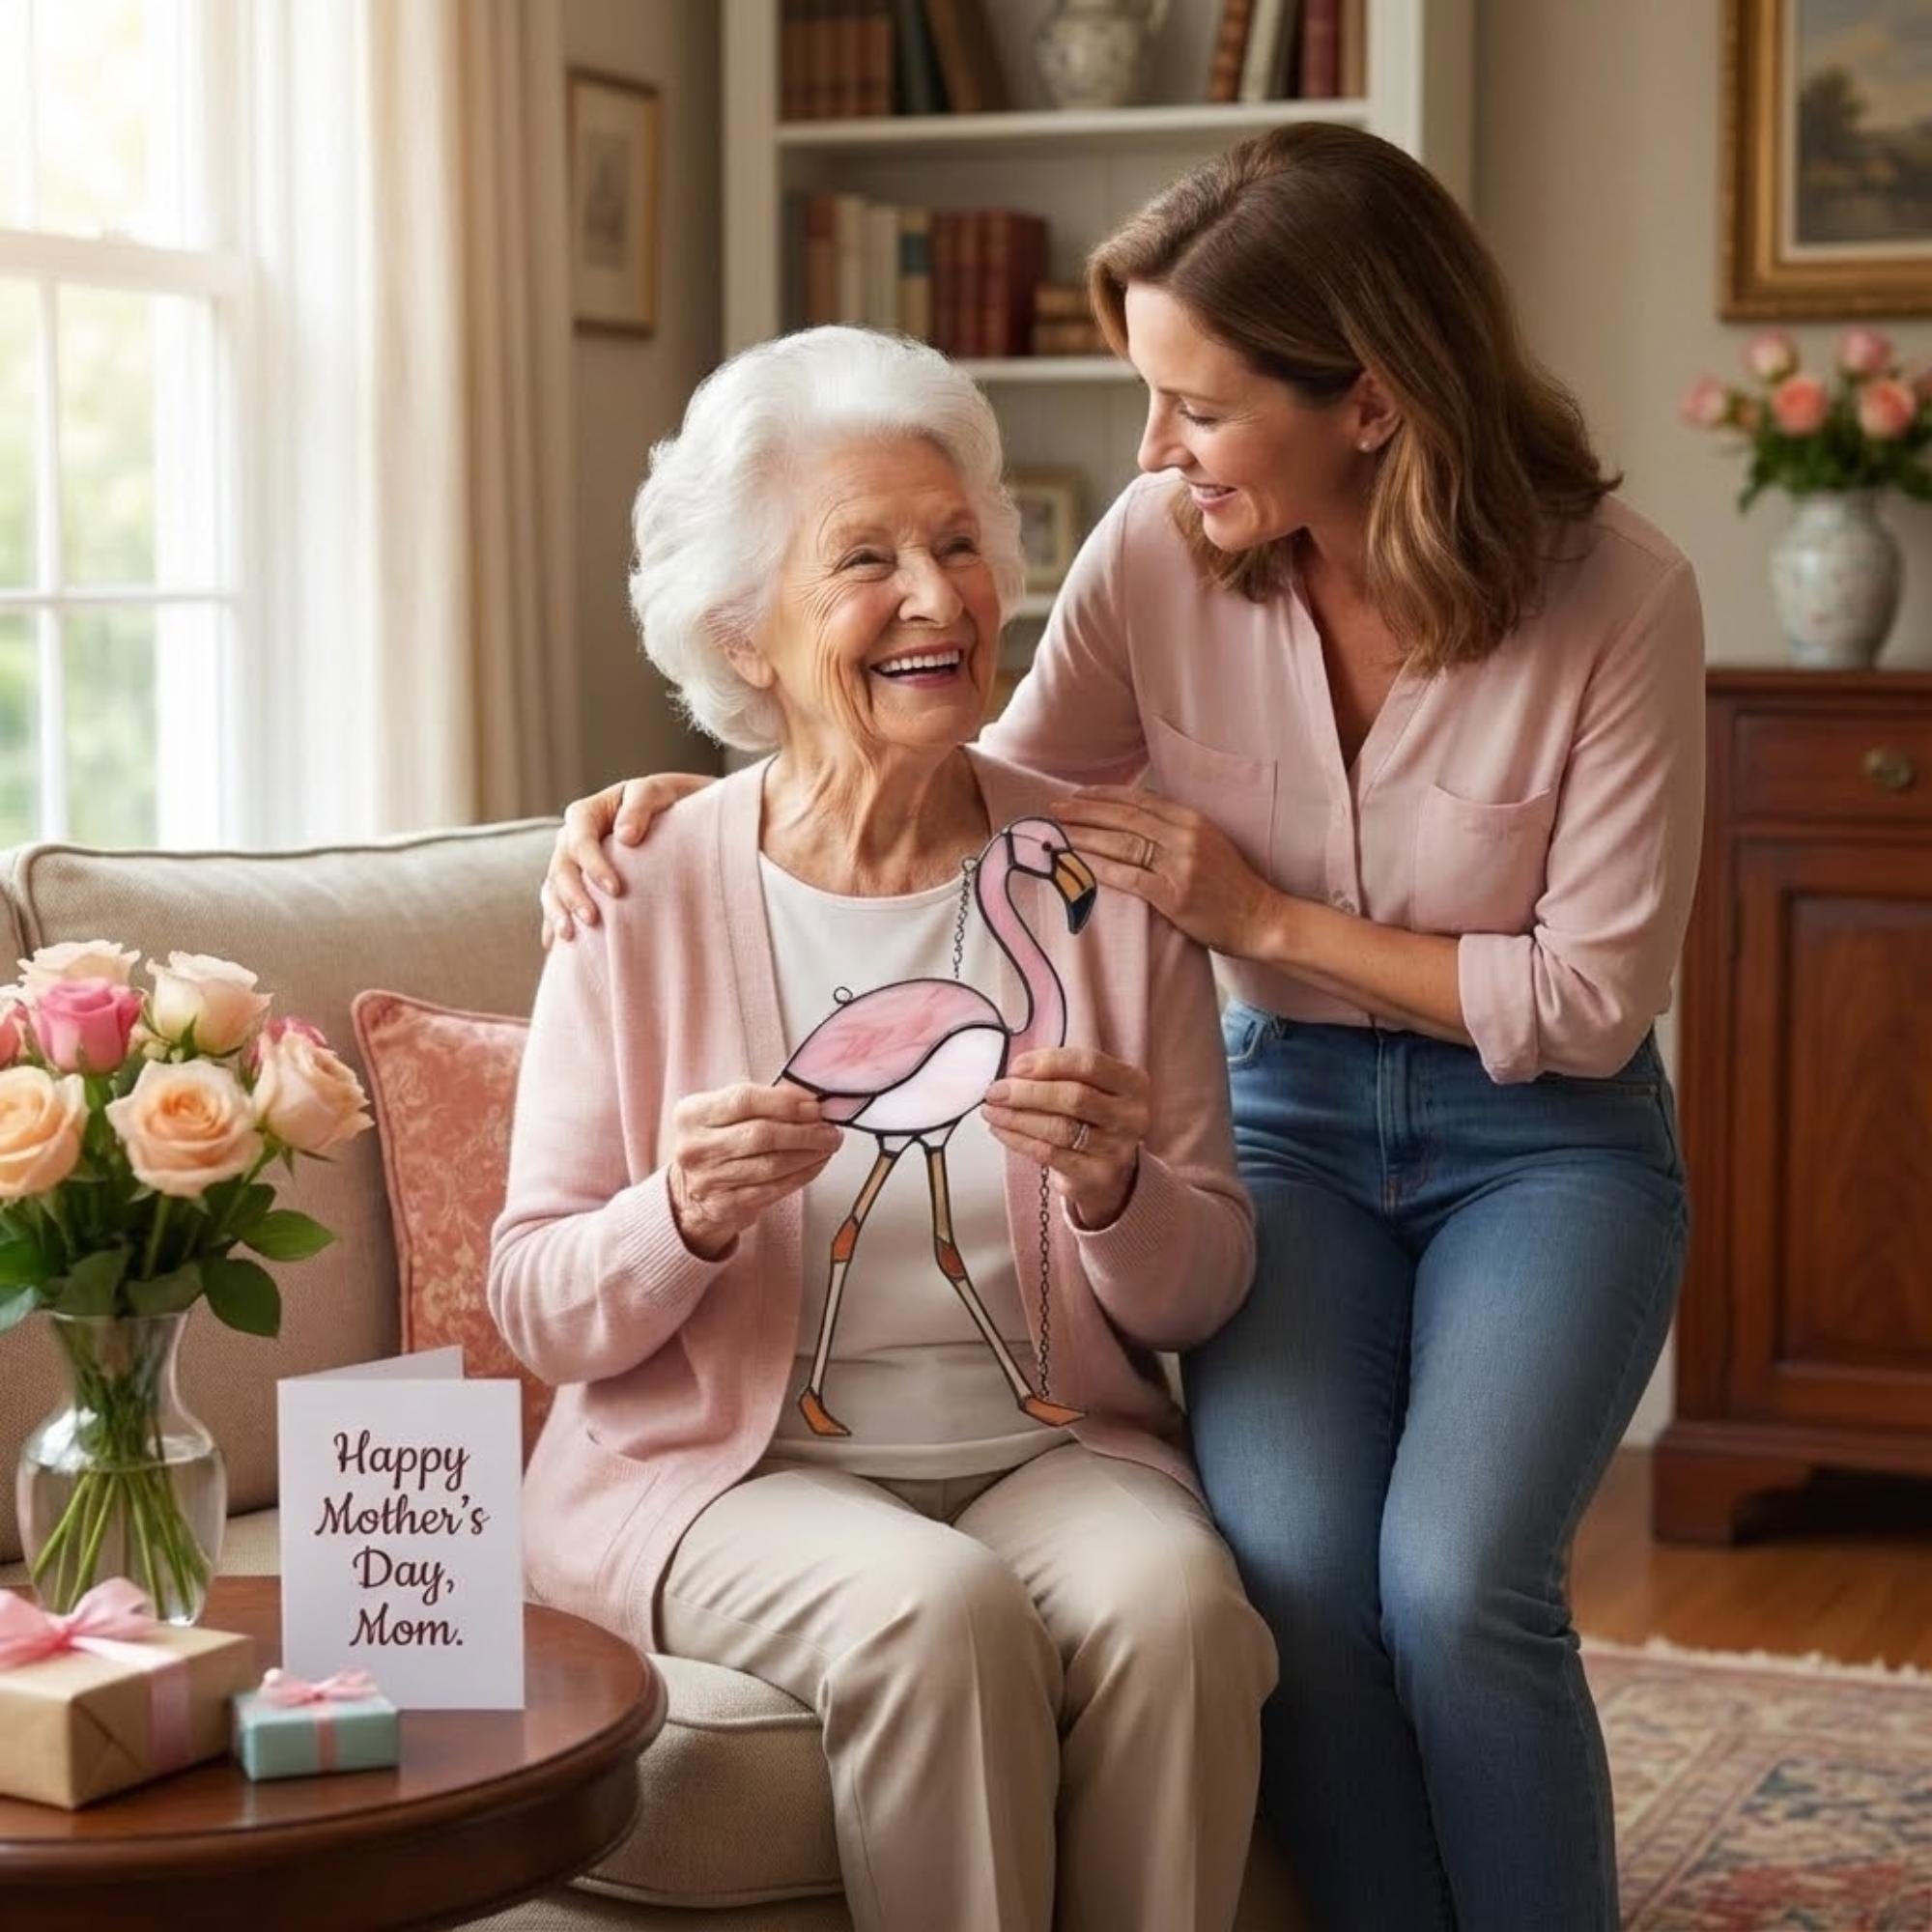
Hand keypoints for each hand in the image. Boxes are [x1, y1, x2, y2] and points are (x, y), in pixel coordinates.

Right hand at [540, 772, 716, 945]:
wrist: (673, 813)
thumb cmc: (666, 800)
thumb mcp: (658, 792)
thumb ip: (640, 806)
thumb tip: (625, 836)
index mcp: (587, 814)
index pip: (579, 839)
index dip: (593, 864)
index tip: (616, 889)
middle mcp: (571, 839)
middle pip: (560, 868)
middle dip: (573, 894)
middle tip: (592, 919)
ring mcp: (569, 863)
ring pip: (552, 888)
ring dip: (557, 912)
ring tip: (569, 937)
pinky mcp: (576, 884)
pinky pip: (556, 902)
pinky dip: (553, 921)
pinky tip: (555, 946)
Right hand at [667, 1082, 842, 1260]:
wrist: (690, 1195)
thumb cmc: (717, 1143)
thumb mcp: (725, 1114)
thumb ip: (762, 1102)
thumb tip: (809, 1100)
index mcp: (692, 1114)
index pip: (745, 1100)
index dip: (785, 1102)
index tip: (813, 1106)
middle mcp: (696, 1147)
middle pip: (761, 1135)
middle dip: (804, 1131)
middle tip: (830, 1129)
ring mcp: (709, 1179)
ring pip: (772, 1164)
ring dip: (809, 1153)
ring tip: (828, 1144)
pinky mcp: (727, 1205)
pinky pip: (775, 1188)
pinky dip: (803, 1174)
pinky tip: (816, 1163)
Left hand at [983, 1047, 1147, 1228]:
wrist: (1110, 1171)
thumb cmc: (1091, 1118)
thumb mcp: (1089, 1088)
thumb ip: (1059, 1074)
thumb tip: (1014, 1072)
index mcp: (1133, 1083)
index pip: (1089, 1064)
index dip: (1048, 1063)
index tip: (1015, 1067)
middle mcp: (1132, 1116)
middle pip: (1075, 1097)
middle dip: (1027, 1092)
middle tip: (994, 1091)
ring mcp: (1117, 1149)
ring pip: (1060, 1128)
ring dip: (1017, 1118)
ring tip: (991, 1111)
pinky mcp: (1097, 1175)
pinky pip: (1050, 1154)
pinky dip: (1019, 1140)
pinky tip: (1001, 1131)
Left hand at [1055, 787, 1276, 957]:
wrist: (1260, 918)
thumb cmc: (1232, 885)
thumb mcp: (1209, 843)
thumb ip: (1175, 830)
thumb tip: (1134, 818)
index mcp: (1192, 819)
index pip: (1138, 800)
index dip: (1104, 796)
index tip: (1076, 795)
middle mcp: (1184, 836)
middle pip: (1124, 817)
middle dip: (1085, 812)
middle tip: (1054, 811)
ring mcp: (1179, 865)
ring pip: (1121, 843)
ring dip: (1085, 837)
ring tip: (1058, 835)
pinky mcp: (1173, 895)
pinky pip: (1127, 877)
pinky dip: (1099, 869)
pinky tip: (1077, 865)